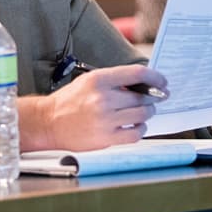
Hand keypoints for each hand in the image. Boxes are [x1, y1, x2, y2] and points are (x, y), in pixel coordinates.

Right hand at [37, 64, 167, 150]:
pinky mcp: (106, 137)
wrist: (49, 122)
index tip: (161, 81)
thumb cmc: (70, 100)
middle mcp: (103, 98)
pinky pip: (135, 133)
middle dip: (152, 97)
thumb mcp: (90, 81)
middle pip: (142, 96)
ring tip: (144, 111)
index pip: (137, 74)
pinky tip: (136, 125)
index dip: (155, 77)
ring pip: (142, 114)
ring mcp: (105, 119)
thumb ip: (114, 81)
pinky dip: (140, 129)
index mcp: (99, 80)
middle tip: (155, 98)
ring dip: (148, 112)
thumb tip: (142, 84)